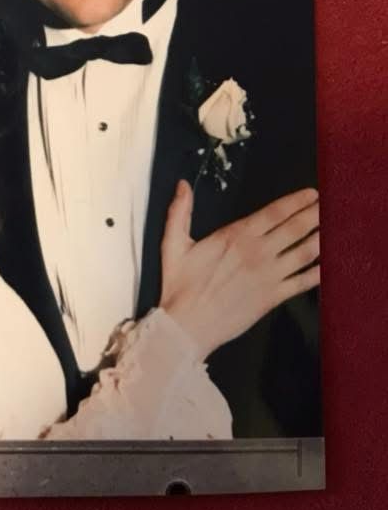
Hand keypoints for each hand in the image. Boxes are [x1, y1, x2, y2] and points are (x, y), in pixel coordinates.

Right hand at [159, 181, 319, 359]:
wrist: (188, 325)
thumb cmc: (180, 285)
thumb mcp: (173, 243)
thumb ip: (179, 211)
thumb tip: (183, 184)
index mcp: (236, 236)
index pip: (273, 213)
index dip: (295, 201)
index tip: (311, 193)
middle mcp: (258, 252)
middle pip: (294, 228)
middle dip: (314, 214)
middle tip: (331, 204)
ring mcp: (269, 275)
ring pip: (304, 252)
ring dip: (321, 238)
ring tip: (335, 226)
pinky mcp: (273, 297)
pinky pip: (302, 282)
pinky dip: (319, 272)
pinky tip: (331, 265)